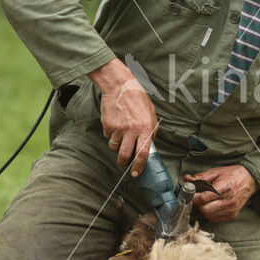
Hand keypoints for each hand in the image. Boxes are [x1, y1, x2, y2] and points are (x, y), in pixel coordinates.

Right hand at [88, 58, 157, 174]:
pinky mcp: (108, 125)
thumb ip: (152, 130)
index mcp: (145, 128)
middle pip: (125, 156)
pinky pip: (108, 137)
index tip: (136, 173)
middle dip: (124, 162)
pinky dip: (111, 135)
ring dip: (117, 146)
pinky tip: (115, 124)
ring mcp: (118, 128)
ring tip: (120, 134)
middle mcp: (132, 130)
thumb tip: (151, 145)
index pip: (143, 153)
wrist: (120, 86)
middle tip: (124, 160)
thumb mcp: (151, 113)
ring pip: (114, 148)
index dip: (139, 166)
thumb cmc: (137, 98)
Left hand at [184, 165, 259, 221]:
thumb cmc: (233, 174)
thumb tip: (187, 180)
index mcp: (224, 188)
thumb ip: (201, 177)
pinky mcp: (231, 215)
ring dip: (202, 209)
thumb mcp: (216, 171)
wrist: (250, 179)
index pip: (203, 198)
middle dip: (197, 204)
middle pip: (205, 210)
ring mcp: (230, 210)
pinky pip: (215, 219)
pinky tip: (210, 205)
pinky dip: (209, 213)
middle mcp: (228, 201)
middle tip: (196, 196)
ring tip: (204, 200)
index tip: (189, 193)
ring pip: (208, 216)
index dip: (193, 197)